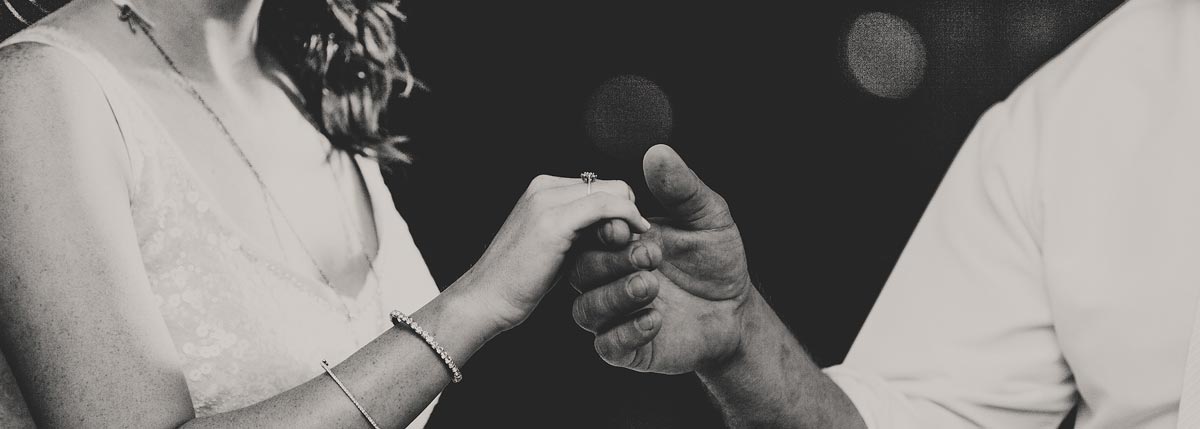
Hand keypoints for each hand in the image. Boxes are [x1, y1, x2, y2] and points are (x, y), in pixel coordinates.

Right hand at [451, 174, 651, 334]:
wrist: (484, 298)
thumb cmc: (519, 280)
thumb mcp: (553, 246)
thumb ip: (579, 228)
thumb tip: (615, 223)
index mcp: (542, 188)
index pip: (599, 185)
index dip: (621, 207)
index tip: (630, 235)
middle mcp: (544, 186)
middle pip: (609, 184)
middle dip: (628, 210)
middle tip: (634, 242)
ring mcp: (547, 200)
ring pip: (612, 191)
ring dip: (630, 215)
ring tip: (633, 245)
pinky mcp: (554, 221)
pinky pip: (606, 206)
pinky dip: (628, 217)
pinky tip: (634, 238)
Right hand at [567, 145, 756, 373]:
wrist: (737, 311)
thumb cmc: (716, 260)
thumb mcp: (706, 217)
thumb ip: (680, 188)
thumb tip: (657, 152)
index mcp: (618, 243)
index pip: (589, 234)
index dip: (602, 230)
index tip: (628, 227)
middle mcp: (608, 277)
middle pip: (581, 271)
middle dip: (612, 263)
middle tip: (652, 256)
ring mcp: (614, 315)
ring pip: (586, 309)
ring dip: (616, 296)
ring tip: (651, 287)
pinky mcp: (626, 349)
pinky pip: (607, 346)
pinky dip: (628, 332)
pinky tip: (656, 319)